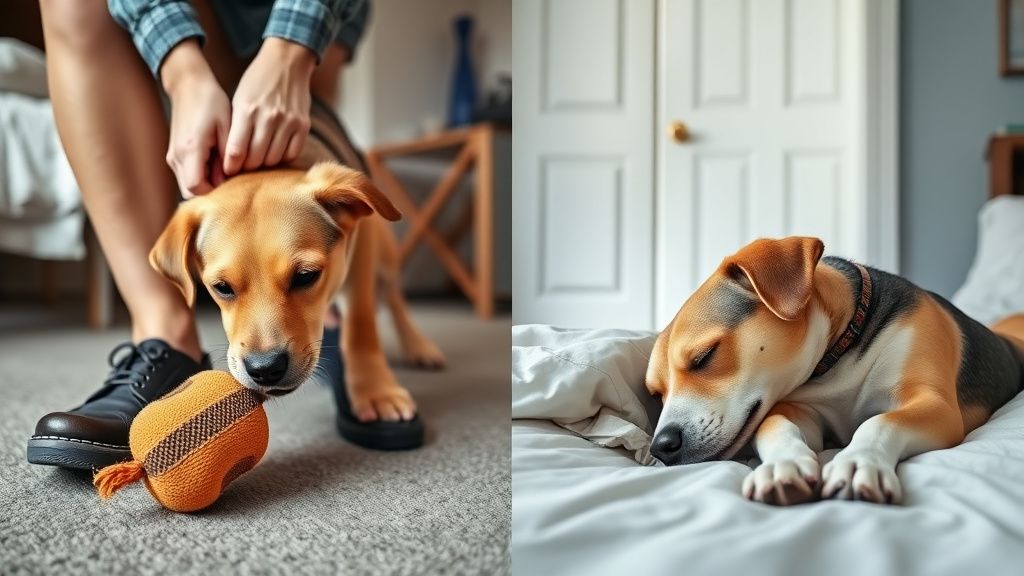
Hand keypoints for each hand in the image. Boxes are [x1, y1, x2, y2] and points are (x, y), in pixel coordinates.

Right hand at [161, 40, 230, 197]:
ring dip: (207, 184)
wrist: (188, 84)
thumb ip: (229, 157)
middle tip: (232, 181)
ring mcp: (173, 156)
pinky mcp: (175, 154)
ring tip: (225, 170)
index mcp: (189, 149)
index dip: (214, 193)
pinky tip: (217, 164)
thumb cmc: (210, 101)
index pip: (195, 188)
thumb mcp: (227, 127)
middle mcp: (176, 156)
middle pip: (189, 192)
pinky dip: (201, 176)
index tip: (232, 186)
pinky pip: (187, 174)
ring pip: (187, 185)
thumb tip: (231, 180)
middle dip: (211, 192)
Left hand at [223, 38, 314, 175]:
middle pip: (255, 159)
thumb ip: (236, 127)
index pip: (236, 150)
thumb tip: (232, 157)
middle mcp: (268, 117)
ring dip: (265, 162)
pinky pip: (292, 154)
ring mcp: (288, 122)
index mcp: (247, 110)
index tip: (228, 170)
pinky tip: (276, 151)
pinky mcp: (303, 125)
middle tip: (244, 165)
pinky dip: (283, 157)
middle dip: (247, 166)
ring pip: (274, 159)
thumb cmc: (257, 81)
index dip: (231, 165)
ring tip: (260, 157)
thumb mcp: (238, 99)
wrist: (286, 62)